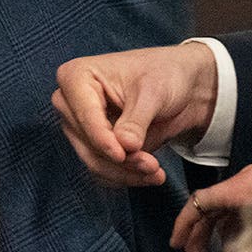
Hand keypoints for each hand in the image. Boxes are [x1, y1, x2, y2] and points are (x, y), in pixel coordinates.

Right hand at [51, 42, 218, 186]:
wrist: (181, 86)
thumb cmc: (164, 75)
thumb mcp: (154, 93)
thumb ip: (136, 120)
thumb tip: (125, 145)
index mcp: (75, 76)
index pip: (83, 115)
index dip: (102, 139)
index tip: (123, 155)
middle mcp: (70, 103)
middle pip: (87, 142)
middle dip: (120, 159)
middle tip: (153, 166)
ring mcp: (80, 125)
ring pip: (93, 160)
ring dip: (125, 172)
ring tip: (156, 172)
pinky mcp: (93, 144)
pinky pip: (102, 169)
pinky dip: (125, 176)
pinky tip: (149, 175)